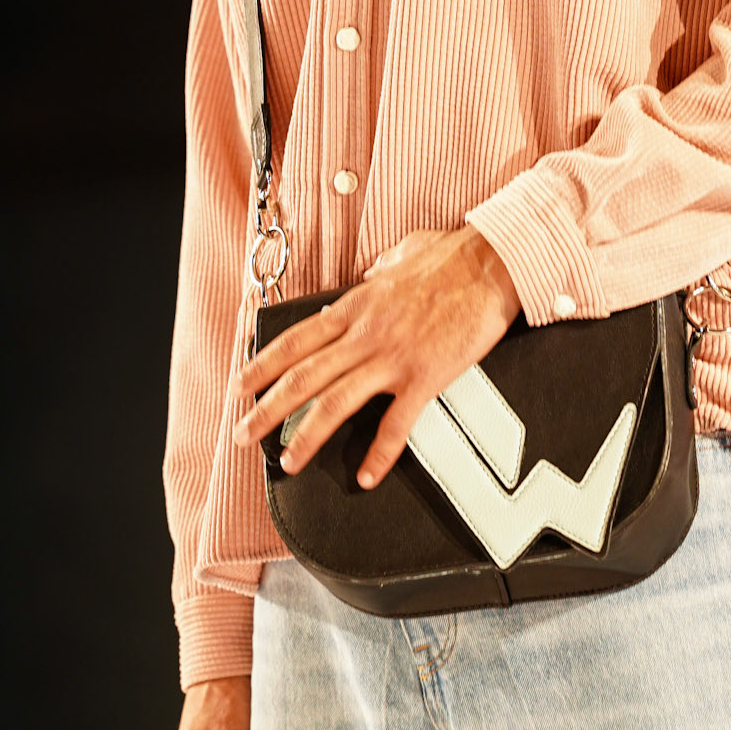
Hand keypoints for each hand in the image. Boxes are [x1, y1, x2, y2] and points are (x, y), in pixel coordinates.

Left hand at [233, 226, 520, 487]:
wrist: (490, 265)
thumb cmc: (450, 257)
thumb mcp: (401, 254)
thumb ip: (380, 269)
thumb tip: (372, 272)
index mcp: (356, 305)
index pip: (296, 340)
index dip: (261, 365)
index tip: (240, 386)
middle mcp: (365, 334)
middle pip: (303, 376)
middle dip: (267, 409)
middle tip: (243, 435)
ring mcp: (392, 358)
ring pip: (336, 402)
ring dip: (307, 435)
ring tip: (289, 460)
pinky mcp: (424, 377)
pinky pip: (396, 424)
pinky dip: (380, 453)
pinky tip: (367, 475)